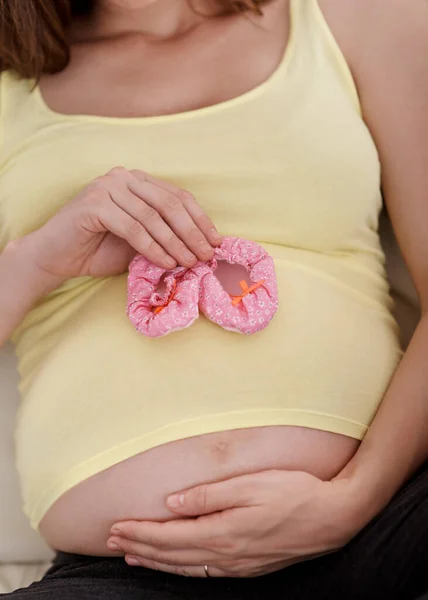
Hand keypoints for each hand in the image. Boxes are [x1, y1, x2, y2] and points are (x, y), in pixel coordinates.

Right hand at [22, 167, 220, 280]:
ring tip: (189, 262)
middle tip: (206, 254)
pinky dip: (153, 247)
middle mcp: (123, 177)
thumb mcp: (140, 241)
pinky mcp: (94, 204)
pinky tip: (166, 262)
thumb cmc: (98, 249)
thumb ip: (164, 236)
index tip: (216, 241)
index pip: (177, 196)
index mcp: (137, 181)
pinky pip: (133, 227)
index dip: (200, 219)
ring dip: (175, 242)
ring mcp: (107, 187)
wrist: (55, 257)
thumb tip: (201, 246)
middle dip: (192, 231)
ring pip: (152, 216)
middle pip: (169, 203)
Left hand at [108, 470, 364, 577]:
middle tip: (113, 540)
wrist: (334, 517)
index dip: (141, 532)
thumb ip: (209, 495)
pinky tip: (175, 564)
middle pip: (172, 555)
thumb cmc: (294, 493)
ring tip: (133, 554)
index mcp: (224, 532)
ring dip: (156, 561)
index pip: (170, 536)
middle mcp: (227, 555)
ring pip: (185, 568)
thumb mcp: (251, 484)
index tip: (117, 525)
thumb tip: (172, 502)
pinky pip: (205, 573)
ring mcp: (239, 565)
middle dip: (140, 546)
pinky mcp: (249, 567)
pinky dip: (181, 569)